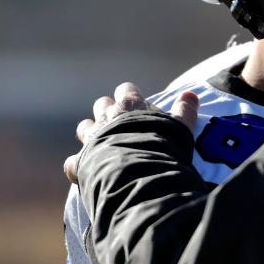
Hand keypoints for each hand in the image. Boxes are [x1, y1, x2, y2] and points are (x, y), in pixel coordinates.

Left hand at [63, 83, 198, 183]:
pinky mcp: (80, 162)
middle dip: (108, 112)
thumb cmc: (163, 146)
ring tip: (103, 144)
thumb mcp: (181, 126)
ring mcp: (91, 139)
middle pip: (102, 105)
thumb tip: (191, 94)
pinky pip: (72, 161)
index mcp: (130, 105)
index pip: (126, 89)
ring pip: (84, 127)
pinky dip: (78, 165)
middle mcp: (106, 117)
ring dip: (91, 133)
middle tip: (121, 124)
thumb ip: (185, 110)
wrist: (139, 174)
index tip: (137, 104)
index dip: (131, 95)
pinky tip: (86, 172)